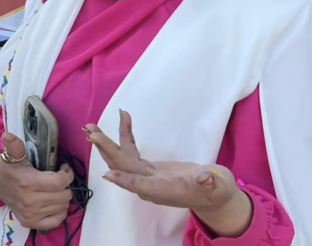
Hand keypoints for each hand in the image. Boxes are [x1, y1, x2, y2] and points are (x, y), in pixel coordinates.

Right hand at [0, 132, 72, 230]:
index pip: (59, 183)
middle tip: (59, 179)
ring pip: (62, 207)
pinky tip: (54, 203)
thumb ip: (14, 145)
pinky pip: (56, 221)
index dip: (67, 174)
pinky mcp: (29, 223)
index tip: (64, 168)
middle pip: (64, 195)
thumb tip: (8, 135)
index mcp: (27, 182)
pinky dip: (59, 212)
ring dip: (63, 197)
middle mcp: (29, 201)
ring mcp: (30, 214)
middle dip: (65, 185)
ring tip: (55, 190)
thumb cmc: (8, 166)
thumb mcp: (11, 154)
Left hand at [84, 110, 251, 235]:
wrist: (213, 195)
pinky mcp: (147, 169)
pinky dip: (126, 135)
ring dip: (107, 142)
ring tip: (91, 126)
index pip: (142, 185)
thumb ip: (212, 183)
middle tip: (92, 133)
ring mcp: (146, 176)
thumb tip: (206, 178)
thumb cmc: (218, 191)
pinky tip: (124, 117)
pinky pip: (131, 151)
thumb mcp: (219, 187)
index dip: (126, 180)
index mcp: (165, 191)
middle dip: (108, 150)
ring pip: (122, 159)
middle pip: (124, 168)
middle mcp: (150, 185)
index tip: (108, 174)